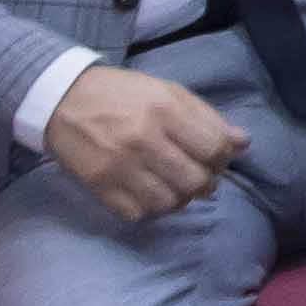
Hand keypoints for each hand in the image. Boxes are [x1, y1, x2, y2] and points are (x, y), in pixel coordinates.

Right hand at [41, 62, 255, 224]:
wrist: (62, 99)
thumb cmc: (122, 93)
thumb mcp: (168, 91)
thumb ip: (207, 117)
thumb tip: (243, 143)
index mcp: (165, 110)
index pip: (214, 149)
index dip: (223, 159)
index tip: (216, 159)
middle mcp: (144, 140)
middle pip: (195, 181)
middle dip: (205, 183)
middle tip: (198, 178)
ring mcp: (120, 166)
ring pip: (169, 203)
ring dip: (179, 199)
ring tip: (174, 186)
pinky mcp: (99, 186)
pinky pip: (138, 214)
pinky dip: (150, 208)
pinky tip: (149, 193)